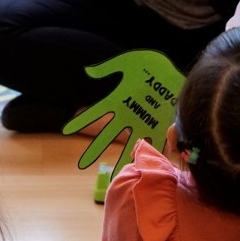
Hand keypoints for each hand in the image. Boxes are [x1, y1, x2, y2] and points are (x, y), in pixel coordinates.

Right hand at [62, 50, 185, 181]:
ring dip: (121, 160)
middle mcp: (128, 116)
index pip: (95, 113)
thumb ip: (109, 68)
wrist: (173, 70)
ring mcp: (143, 123)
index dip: (81, 121)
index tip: (66, 130)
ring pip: (129, 146)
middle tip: (81, 163)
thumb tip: (88, 71)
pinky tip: (147, 168)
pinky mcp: (160, 126)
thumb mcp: (128, 63)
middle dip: (94, 149)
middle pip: (107, 136)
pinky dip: (151, 155)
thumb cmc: (150, 64)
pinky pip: (155, 143)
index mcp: (118, 101)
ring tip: (114, 177)